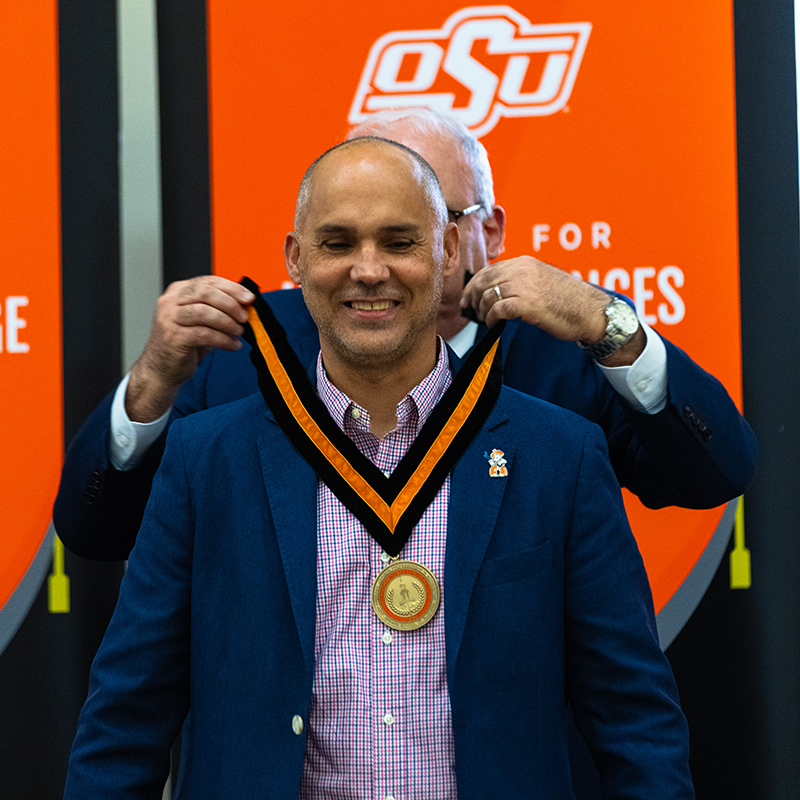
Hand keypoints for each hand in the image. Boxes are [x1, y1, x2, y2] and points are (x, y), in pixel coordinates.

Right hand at [126, 276, 254, 421]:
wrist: (161, 369)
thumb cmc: (184, 343)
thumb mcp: (200, 321)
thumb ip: (218, 309)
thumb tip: (245, 305)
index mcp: (178, 292)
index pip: (208, 281)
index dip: (232, 288)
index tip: (249, 298)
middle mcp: (170, 302)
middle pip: (205, 293)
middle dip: (230, 303)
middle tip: (244, 316)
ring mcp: (169, 319)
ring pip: (204, 312)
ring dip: (227, 322)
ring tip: (239, 332)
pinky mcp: (173, 338)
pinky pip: (204, 334)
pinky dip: (223, 339)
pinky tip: (232, 345)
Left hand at [460, 256, 644, 364]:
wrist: (591, 312)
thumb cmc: (569, 301)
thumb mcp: (542, 281)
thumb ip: (522, 281)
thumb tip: (499, 291)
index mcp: (525, 262)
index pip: (490, 269)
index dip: (475, 284)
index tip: (469, 297)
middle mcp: (522, 270)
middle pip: (484, 280)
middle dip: (473, 296)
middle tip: (470, 310)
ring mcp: (524, 286)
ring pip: (488, 295)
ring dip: (481, 310)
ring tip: (484, 319)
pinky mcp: (527, 304)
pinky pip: (497, 309)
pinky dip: (490, 318)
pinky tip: (493, 324)